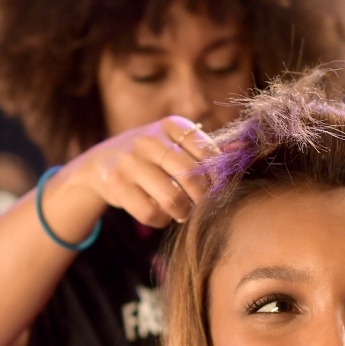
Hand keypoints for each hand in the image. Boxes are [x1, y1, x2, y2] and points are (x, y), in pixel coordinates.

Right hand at [70, 116, 216, 227]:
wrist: (101, 164)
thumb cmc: (151, 157)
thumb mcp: (175, 145)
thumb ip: (207, 150)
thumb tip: (243, 150)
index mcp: (170, 125)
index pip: (207, 153)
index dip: (217, 178)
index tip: (216, 189)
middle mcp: (148, 139)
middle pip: (191, 176)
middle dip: (202, 198)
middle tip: (201, 206)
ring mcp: (129, 161)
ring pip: (171, 197)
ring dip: (183, 212)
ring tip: (183, 212)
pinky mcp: (116, 185)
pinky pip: (150, 213)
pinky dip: (162, 220)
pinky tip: (161, 215)